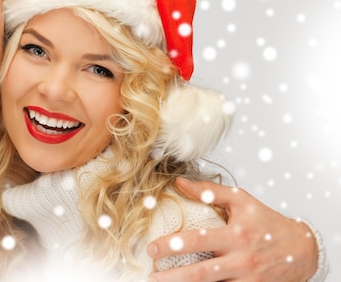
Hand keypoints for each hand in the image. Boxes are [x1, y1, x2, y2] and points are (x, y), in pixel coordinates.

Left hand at [146, 177, 318, 281]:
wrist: (302, 250)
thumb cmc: (267, 222)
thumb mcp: (242, 201)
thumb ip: (209, 191)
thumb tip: (179, 182)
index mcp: (236, 235)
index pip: (198, 240)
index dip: (172, 245)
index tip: (152, 248)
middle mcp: (241, 259)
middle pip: (201, 273)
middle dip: (173, 276)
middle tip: (151, 275)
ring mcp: (248, 279)